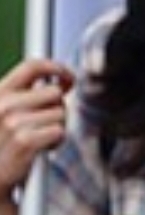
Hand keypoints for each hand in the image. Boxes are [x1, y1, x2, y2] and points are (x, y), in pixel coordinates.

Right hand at [0, 59, 73, 198]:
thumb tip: (61, 82)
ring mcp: (12, 122)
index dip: (57, 68)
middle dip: (57, 109)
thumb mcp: (5, 112)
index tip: (68, 78)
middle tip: (44, 125)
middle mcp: (3, 105)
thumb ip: (27, 94)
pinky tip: (41, 148)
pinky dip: (56, 141)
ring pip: (60, 113)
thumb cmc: (2, 144)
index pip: (32, 66)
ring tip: (39, 138)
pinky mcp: (24, 140)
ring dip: (57, 127)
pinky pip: (59, 131)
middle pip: (54, 93)